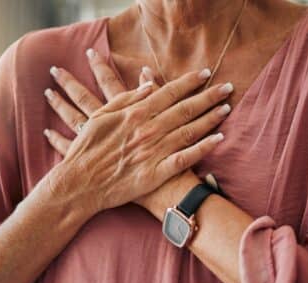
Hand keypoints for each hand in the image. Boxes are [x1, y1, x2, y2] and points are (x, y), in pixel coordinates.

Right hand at [42, 49, 232, 213]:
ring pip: (189, 131)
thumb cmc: (87, 148)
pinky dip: (203, 149)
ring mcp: (154, 152)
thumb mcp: (101, 116)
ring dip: (210, 118)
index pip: (169, 92)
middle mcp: (148, 130)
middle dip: (208, 96)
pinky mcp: (156, 173)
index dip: (189, 82)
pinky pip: (184, 159)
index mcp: (135, 114)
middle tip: (227, 87)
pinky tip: (218, 140)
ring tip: (227, 108)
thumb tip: (149, 85)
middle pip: (185, 109)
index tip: (205, 73)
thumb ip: (126, 99)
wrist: (80, 183)